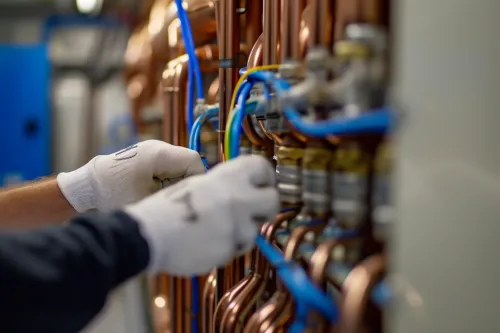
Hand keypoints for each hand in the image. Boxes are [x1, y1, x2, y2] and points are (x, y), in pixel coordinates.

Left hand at [57, 140, 205, 211]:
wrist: (86, 186)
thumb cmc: (115, 193)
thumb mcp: (148, 199)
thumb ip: (174, 196)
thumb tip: (193, 197)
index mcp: (160, 153)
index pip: (194, 161)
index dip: (196, 179)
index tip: (187, 196)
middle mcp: (157, 147)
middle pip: (187, 163)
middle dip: (184, 182)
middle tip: (172, 199)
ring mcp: (150, 150)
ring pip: (177, 166)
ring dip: (174, 182)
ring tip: (158, 196)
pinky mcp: (145, 157)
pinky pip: (166, 167)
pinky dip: (164, 180)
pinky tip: (151, 191)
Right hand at [124, 155, 278, 275]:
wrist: (148, 234)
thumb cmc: (167, 207)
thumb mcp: (198, 183)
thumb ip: (226, 184)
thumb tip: (246, 190)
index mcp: (228, 176)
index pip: (264, 168)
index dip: (265, 178)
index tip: (261, 185)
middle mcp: (239, 198)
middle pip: (273, 200)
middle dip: (265, 208)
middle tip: (251, 212)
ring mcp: (236, 225)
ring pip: (256, 231)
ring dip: (241, 232)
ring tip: (214, 230)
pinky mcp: (230, 249)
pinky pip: (237, 248)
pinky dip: (226, 247)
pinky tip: (206, 241)